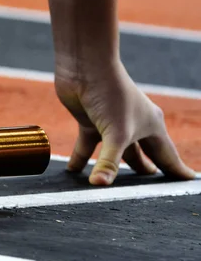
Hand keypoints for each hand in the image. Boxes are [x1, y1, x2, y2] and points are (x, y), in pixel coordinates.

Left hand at [54, 61, 196, 184]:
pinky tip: (73, 172)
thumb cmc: (111, 95)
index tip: (187, 183)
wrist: (85, 67)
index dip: (177, 171)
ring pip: (114, 152)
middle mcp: (134, 126)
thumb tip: (99, 185)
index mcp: (151, 127)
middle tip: (149, 192)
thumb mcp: (116, 133)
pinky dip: (80, 159)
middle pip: (142, 156)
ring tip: (113, 187)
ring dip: (112, 168)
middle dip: (145, 172)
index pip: (167, 156)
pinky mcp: (89, 122)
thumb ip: (109, 161)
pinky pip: (86, 146)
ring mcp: (110, 124)